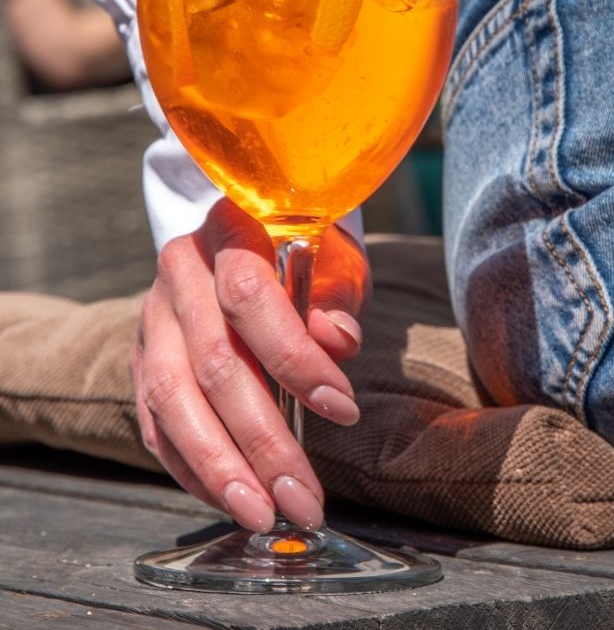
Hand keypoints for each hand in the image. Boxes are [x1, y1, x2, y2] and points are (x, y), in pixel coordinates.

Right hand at [129, 198, 369, 532]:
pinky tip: (231, 497)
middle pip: (212, 361)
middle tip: (303, 494)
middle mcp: (180, 273)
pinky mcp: (141, 359)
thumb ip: (336, 297)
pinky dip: (191, 467)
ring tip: (263, 513)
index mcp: (228, 231)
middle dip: (261, 439)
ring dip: (219, 466)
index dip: (293, 357)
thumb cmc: (305, 254)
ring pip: (172, 399)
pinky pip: (155, 422)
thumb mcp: (334, 259)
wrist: (253, 238)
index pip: (248, 295)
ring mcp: (153, 318)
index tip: (342, 408)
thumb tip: (337, 341)